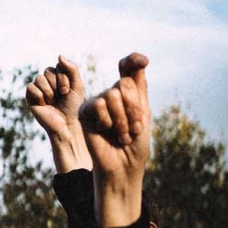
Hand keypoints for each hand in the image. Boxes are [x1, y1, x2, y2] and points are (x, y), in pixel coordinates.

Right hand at [26, 56, 91, 171]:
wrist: (65, 123)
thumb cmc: (72, 106)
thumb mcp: (77, 86)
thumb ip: (72, 69)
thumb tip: (59, 56)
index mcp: (57, 76)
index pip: (57, 66)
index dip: (63, 79)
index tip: (67, 92)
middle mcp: (46, 80)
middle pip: (47, 72)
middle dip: (56, 85)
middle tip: (60, 97)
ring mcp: (37, 88)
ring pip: (39, 79)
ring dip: (48, 92)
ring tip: (52, 102)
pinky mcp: (29, 97)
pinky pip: (31, 88)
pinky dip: (39, 96)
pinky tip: (43, 104)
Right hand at [79, 52, 149, 226]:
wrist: (122, 167)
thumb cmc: (135, 145)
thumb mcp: (143, 114)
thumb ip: (139, 87)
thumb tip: (140, 59)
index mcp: (128, 93)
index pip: (128, 67)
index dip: (133, 60)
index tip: (143, 61)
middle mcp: (111, 95)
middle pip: (124, 83)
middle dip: (133, 108)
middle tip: (133, 128)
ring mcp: (97, 103)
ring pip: (112, 94)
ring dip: (123, 118)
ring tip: (122, 134)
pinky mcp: (85, 113)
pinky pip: (99, 104)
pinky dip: (107, 121)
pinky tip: (105, 132)